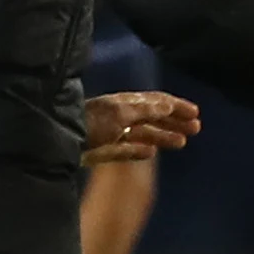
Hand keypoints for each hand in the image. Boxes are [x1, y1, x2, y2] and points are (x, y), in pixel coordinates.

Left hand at [83, 90, 202, 163]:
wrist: (57, 141)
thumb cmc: (90, 123)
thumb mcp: (120, 113)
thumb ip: (145, 109)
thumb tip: (168, 104)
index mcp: (124, 103)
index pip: (155, 101)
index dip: (176, 106)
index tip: (195, 113)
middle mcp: (119, 116)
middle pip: (152, 116)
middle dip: (174, 121)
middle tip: (195, 129)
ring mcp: (111, 133)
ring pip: (142, 133)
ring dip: (163, 136)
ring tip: (181, 143)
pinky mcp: (103, 151)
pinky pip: (126, 149)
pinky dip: (140, 150)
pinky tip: (151, 153)